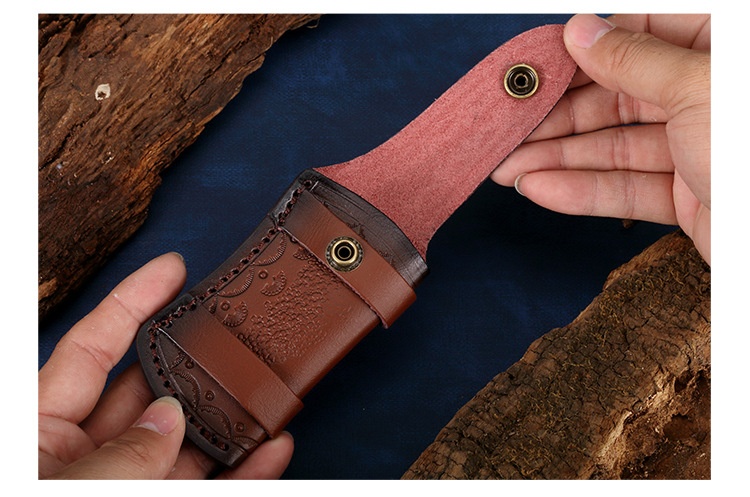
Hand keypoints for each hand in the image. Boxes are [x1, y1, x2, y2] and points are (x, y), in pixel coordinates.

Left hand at [38, 252, 293, 478]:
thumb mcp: (72, 487)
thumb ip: (121, 454)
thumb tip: (170, 417)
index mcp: (41, 435)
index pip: (91, 348)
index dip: (132, 301)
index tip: (172, 268)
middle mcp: (88, 456)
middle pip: (151, 392)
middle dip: (195, 363)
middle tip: (233, 333)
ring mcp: (131, 485)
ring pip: (189, 443)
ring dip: (230, 420)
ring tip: (265, 391)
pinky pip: (213, 486)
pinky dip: (246, 471)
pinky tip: (273, 450)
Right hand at [492, 14, 710, 263]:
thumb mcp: (698, 89)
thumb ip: (633, 59)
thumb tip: (582, 29)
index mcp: (721, 49)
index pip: (637, 35)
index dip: (579, 53)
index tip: (532, 70)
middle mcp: (709, 93)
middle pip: (617, 95)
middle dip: (557, 117)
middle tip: (507, 128)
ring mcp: (699, 146)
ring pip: (615, 145)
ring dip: (558, 158)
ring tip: (506, 167)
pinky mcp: (691, 195)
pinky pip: (628, 188)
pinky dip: (583, 192)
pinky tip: (541, 190)